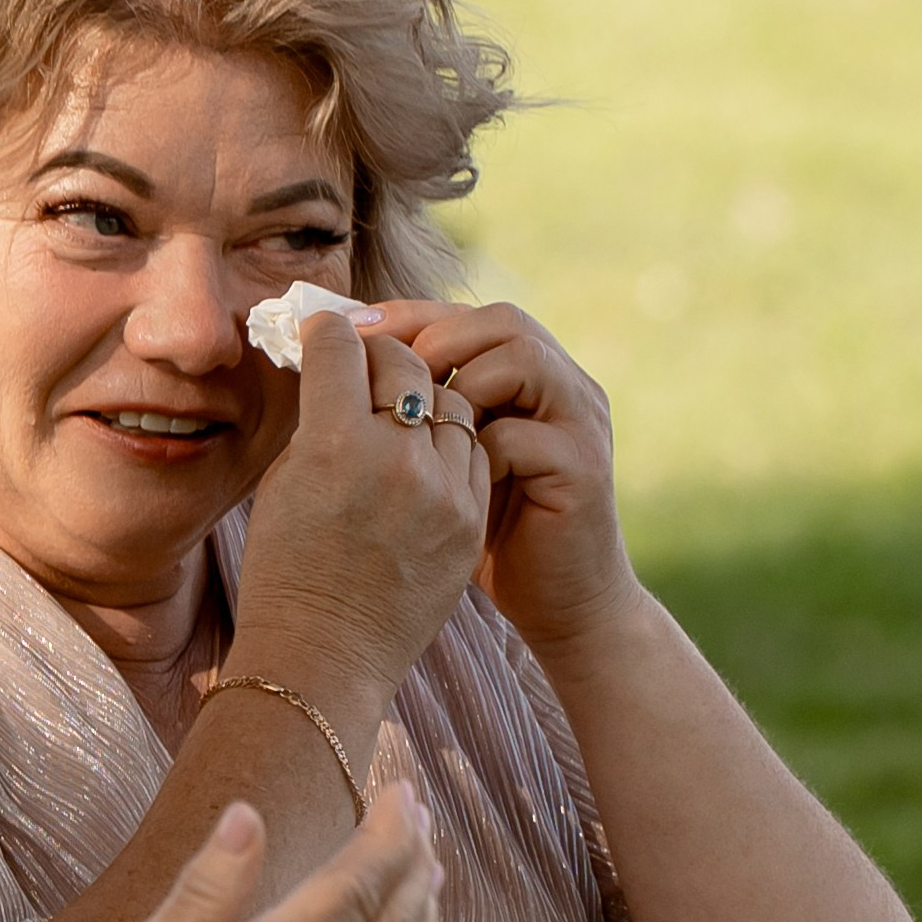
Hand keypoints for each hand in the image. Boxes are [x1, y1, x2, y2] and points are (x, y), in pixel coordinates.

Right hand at [235, 308, 487, 694]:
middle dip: (378, 354)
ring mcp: (441, 491)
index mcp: (333, 445)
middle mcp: (394, 460)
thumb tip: (335, 368)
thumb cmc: (286, 571)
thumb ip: (317, 419)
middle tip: (363, 364)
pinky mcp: (470, 519)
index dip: (328, 333)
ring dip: (422, 396)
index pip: (342, 346)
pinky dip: (448, 443)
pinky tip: (423, 456)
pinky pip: (470, 451)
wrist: (323, 657)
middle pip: (403, 361)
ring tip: (398, 414)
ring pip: (448, 400)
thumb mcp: (284, 483)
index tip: (323, 335)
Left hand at [370, 299, 637, 657]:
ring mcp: (579, 424)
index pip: (469, 317)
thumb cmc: (492, 538)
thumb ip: (421, 418)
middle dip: (432, 334)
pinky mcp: (583, 469)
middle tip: (379, 366)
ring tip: (417, 425)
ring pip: (521, 357)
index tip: (350, 331)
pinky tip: (444, 484)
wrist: (561, 605)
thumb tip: (338, 380)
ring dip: (460, 383)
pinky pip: (522, 435)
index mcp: (529, 380)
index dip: (409, 315)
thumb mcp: (449, 466)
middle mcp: (563, 388)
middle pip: (502, 320)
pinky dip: (477, 449)